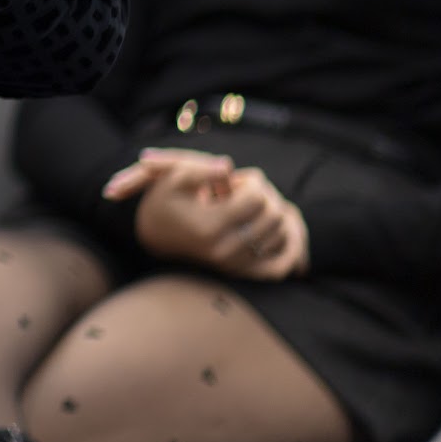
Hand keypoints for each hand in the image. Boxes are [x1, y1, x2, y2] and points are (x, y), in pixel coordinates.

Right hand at [105, 148, 309, 279]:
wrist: (155, 235)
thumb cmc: (166, 201)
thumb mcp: (174, 178)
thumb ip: (202, 169)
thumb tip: (228, 167)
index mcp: (209, 226)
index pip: (257, 199)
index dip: (251, 182)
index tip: (234, 181)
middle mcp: (225, 251)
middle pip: (274, 216)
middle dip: (265, 196)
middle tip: (244, 192)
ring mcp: (236, 265)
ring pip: (282, 235)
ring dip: (273, 215)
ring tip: (249, 209)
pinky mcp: (242, 273)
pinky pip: (280, 265)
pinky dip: (285, 246)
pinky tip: (270, 228)